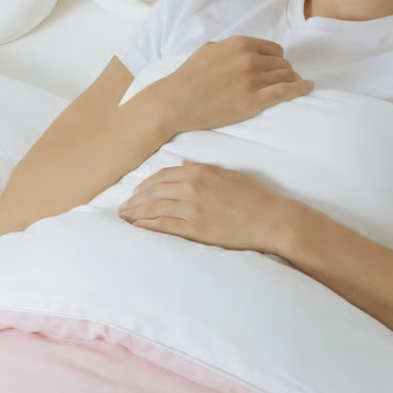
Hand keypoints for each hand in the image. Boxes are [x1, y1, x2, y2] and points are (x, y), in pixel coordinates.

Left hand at [117, 160, 290, 253]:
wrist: (270, 219)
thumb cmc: (253, 197)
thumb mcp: (228, 174)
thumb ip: (203, 169)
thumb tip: (184, 164)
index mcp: (199, 171)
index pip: (162, 176)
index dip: (145, 185)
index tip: (136, 192)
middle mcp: (191, 187)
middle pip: (152, 192)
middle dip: (134, 200)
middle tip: (122, 208)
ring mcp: (191, 208)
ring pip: (153, 208)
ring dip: (135, 213)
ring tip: (124, 218)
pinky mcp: (195, 228)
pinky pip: (163, 226)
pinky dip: (147, 226)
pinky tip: (137, 227)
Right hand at [148, 36, 311, 135]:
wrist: (175, 101)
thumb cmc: (187, 77)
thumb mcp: (208, 50)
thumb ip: (227, 47)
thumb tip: (237, 49)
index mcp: (240, 44)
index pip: (274, 50)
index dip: (278, 60)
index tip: (277, 69)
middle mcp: (249, 59)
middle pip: (282, 64)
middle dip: (285, 72)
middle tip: (286, 81)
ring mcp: (252, 80)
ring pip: (286, 77)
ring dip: (293, 81)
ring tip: (297, 86)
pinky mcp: (253, 101)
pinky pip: (285, 92)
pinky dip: (299, 89)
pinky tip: (307, 88)